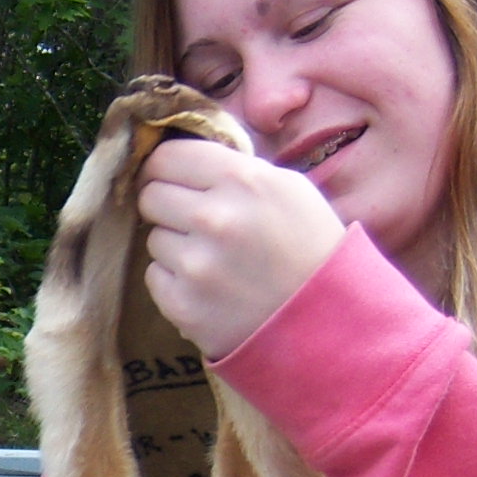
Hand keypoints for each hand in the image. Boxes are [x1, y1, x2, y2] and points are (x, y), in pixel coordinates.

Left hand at [134, 138, 347, 357]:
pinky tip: (211, 287)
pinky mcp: (182, 304)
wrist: (326, 319)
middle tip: (194, 222)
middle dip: (167, 206)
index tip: (169, 179)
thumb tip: (182, 160)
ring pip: (155, 238)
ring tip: (217, 260)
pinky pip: (155, 276)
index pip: (166, 157)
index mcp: (242, 180)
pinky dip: (176, 281)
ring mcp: (195, 265)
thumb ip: (234, 170)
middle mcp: (215, 218)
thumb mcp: (287, 188)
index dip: (164, 169)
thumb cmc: (309, 248)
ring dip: (177, 246)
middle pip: (151, 196)